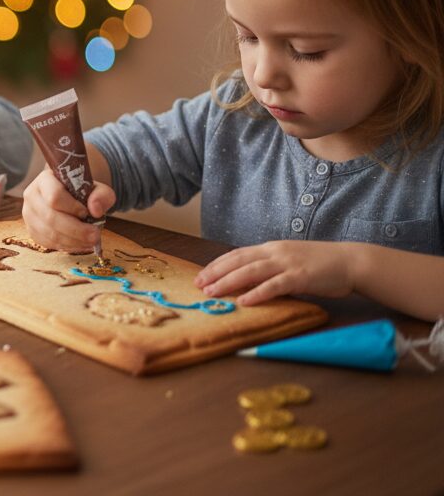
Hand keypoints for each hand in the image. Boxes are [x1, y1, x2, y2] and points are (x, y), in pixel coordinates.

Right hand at [20, 166, 114, 252]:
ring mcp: (29, 215)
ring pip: (50, 233)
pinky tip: (80, 244)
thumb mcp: (97, 188)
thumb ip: (101, 195)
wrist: (70, 197)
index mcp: (45, 180)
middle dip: (76, 230)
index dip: (72, 208)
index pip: (54, 196)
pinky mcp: (32, 231)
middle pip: (51, 218)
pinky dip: (67, 246)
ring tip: (91, 241)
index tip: (87, 213)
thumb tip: (95, 210)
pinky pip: (48, 243)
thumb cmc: (82, 191)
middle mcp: (32, 196)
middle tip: (95, 235)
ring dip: (73, 241)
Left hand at [194, 240, 357, 305]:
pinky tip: (244, 301)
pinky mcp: (301, 276)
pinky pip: (274, 285)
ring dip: (228, 282)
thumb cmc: (320, 264)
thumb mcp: (289, 261)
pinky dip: (257, 293)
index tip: (200, 274)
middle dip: (215, 272)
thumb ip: (270, 268)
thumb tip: (247, 281)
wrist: (351, 261)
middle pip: (238, 261)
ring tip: (212, 292)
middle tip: (197, 284)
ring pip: (251, 271)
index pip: (237, 254)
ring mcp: (287, 263)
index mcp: (271, 248)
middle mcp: (275, 252)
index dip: (216, 264)